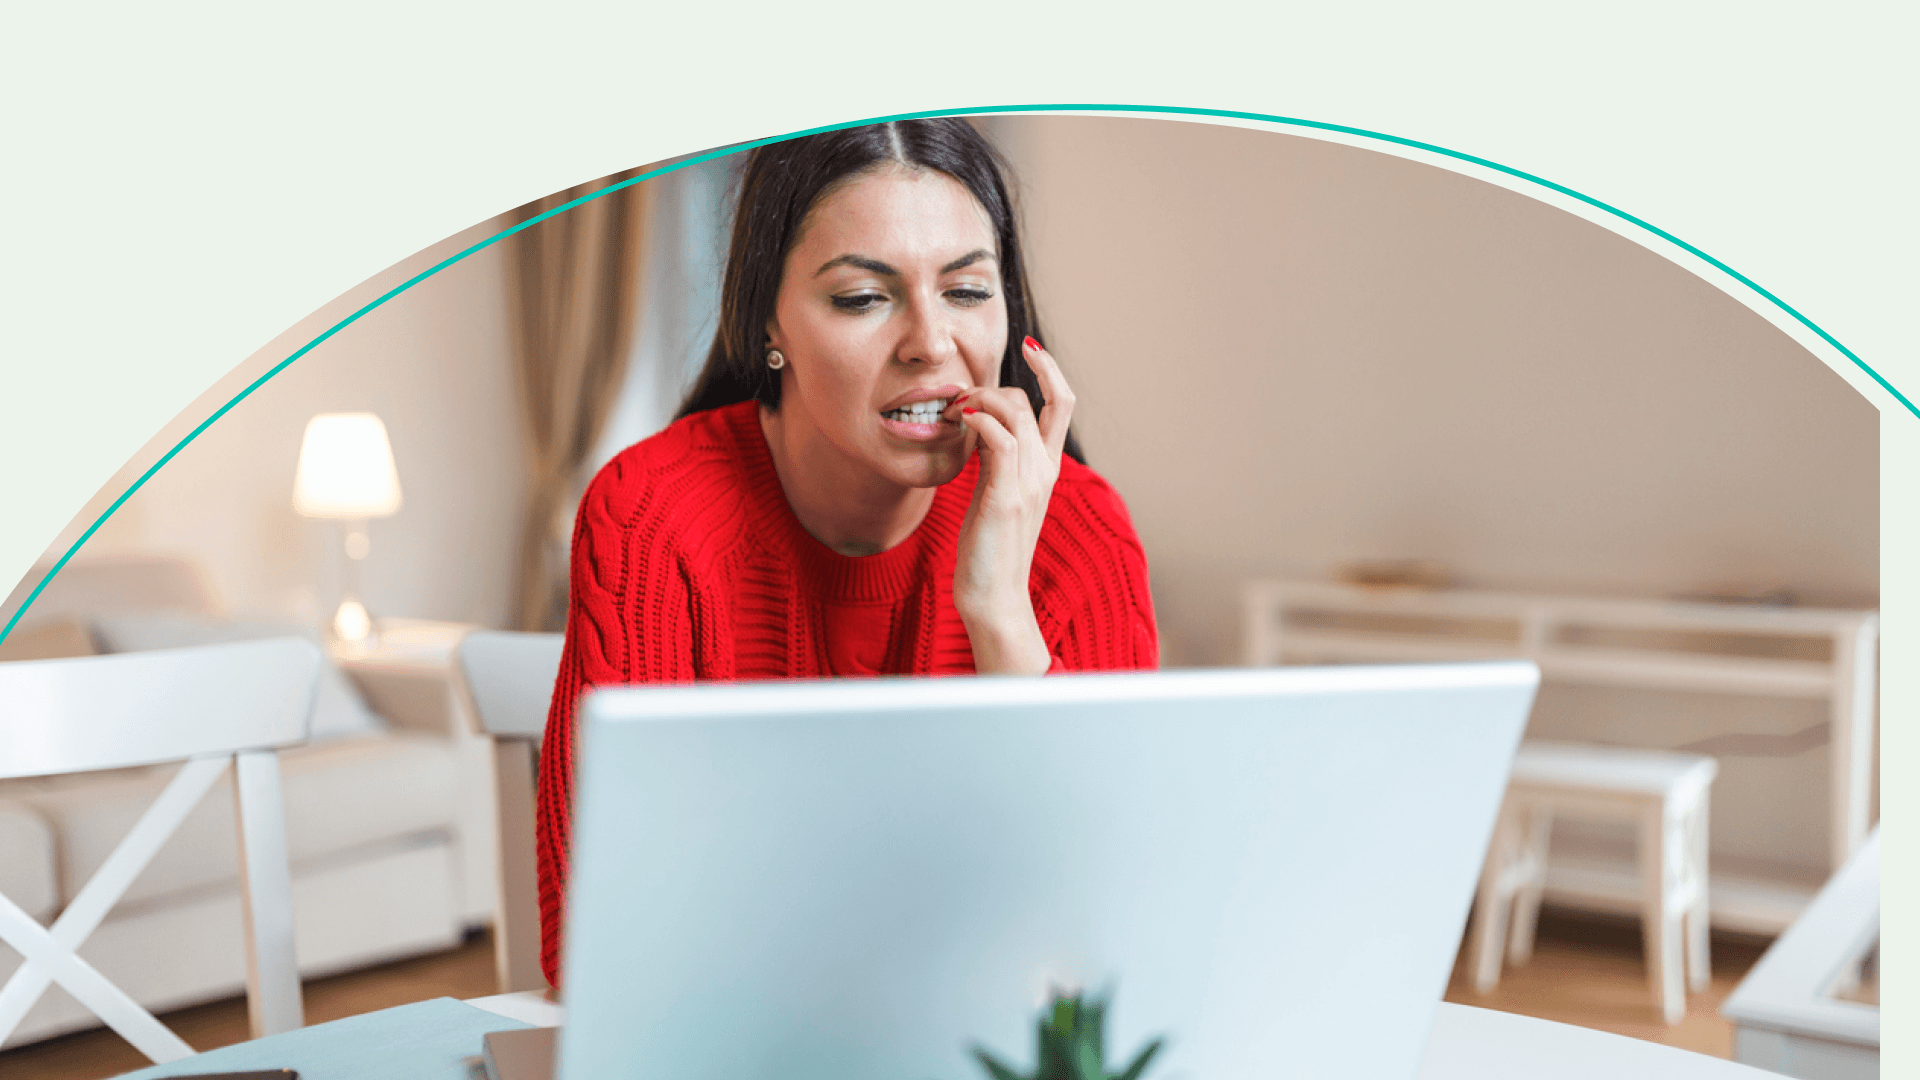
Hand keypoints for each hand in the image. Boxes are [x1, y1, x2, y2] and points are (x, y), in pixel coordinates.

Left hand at [942, 336, 1075, 674]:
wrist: (993, 597)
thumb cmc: (989, 550)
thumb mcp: (996, 495)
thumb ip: (997, 461)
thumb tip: (979, 428)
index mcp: (1047, 468)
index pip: (1062, 403)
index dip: (1051, 369)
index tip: (1029, 346)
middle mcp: (1046, 470)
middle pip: (1036, 399)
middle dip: (993, 385)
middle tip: (957, 400)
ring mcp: (1030, 482)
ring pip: (1015, 411)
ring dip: (978, 399)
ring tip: (951, 412)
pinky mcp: (1007, 496)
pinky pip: (998, 437)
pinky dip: (977, 418)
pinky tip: (957, 422)